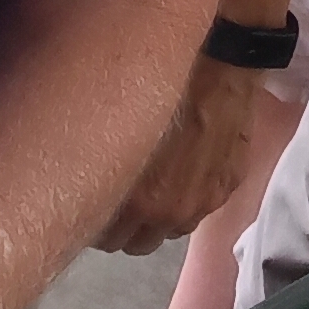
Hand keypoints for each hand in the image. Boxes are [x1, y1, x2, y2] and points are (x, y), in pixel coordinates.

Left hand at [99, 59, 262, 253]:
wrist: (217, 64)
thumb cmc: (158, 85)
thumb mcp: (112, 123)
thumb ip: (102, 165)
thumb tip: (81, 177)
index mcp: (137, 200)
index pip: (103, 238)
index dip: (94, 220)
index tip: (89, 199)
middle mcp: (170, 212)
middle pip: (135, 243)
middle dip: (122, 225)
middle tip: (115, 196)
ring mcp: (203, 203)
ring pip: (168, 232)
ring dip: (156, 218)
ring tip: (149, 186)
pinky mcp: (226, 189)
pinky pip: (197, 213)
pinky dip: (186, 202)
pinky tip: (180, 174)